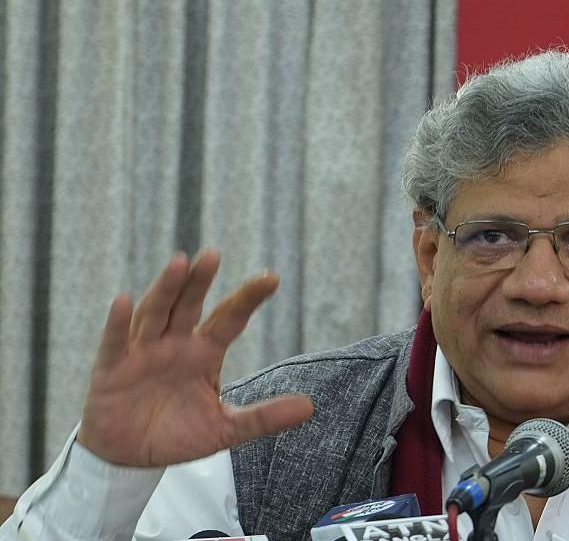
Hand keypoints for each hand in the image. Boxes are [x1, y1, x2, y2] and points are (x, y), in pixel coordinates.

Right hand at [77, 250, 313, 466]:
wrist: (132, 459)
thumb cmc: (178, 435)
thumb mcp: (226, 428)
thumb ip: (264, 416)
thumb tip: (310, 407)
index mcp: (204, 352)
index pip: (229, 318)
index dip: (248, 298)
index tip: (271, 278)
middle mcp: (174, 344)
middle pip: (188, 306)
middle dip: (199, 281)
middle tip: (213, 256)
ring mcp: (142, 353)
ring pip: (155, 314)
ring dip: (165, 289)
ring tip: (179, 263)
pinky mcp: (111, 370)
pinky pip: (114, 343)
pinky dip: (117, 323)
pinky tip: (122, 301)